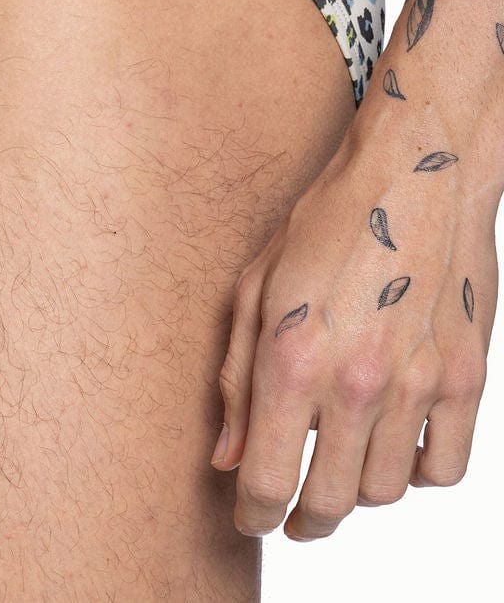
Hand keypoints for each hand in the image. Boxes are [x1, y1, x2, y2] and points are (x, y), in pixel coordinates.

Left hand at [211, 113, 497, 540]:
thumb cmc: (328, 219)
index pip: (268, 483)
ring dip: (358, 490)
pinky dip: (418, 471)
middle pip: (329, 504)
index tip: (251, 518)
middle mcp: (356, 382)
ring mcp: (417, 384)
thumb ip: (237, 380)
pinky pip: (443, 468)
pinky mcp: (465, 378)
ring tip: (342, 462)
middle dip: (302, 520)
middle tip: (292, 514)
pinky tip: (395, 443)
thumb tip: (228, 459)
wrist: (416, 172)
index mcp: (293, 359)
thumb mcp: (256, 287)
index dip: (253, 515)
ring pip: (386, 493)